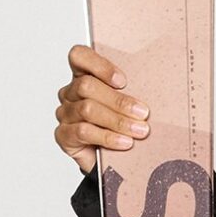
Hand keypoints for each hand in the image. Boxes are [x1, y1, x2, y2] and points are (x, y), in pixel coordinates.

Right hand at [55, 44, 150, 172]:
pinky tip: (125, 142)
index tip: (123, 81)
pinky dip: (107, 136)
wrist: (110, 160)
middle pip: (87, 86)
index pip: (79, 56)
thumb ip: (131, 94)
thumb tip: (151, 95)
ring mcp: (65, 114)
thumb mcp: (127, 106)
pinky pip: (83, 132)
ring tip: (140, 131)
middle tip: (143, 113)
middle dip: (119, 100)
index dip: (99, 65)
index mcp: (83, 76)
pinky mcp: (64, 135)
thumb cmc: (120, 125)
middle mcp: (70, 93)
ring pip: (87, 110)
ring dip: (117, 121)